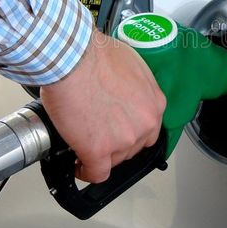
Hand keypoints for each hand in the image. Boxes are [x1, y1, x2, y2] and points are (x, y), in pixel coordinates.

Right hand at [40, 30, 165, 182]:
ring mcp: (123, 138)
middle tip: (99, 135)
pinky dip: (86, 171)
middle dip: (115, 143)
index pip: (148, 128)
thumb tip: (123, 92)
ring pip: (114, 160)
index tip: (118, 130)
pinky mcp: (99, 150)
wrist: (72, 57)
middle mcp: (144, 123)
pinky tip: (79, 164)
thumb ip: (134, 86)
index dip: (129, 130)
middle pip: (133, 147)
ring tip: (85, 145)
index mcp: (154, 102)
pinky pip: (96, 173)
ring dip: (100, 154)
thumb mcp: (130, 64)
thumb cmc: (94, 54)